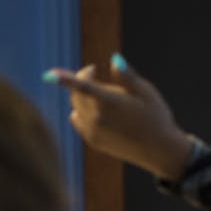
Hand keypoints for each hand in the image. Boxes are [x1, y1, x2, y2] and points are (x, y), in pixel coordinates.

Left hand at [46, 53, 192, 180]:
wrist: (159, 151)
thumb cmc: (156, 117)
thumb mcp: (146, 91)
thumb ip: (127, 76)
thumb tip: (114, 59)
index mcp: (110, 103)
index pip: (82, 87)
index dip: (65, 79)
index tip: (50, 73)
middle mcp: (97, 119)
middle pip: (76, 94)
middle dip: (82, 79)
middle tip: (93, 71)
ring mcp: (93, 132)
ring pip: (76, 106)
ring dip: (81, 95)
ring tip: (100, 92)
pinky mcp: (93, 141)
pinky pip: (78, 120)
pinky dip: (81, 111)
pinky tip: (94, 109)